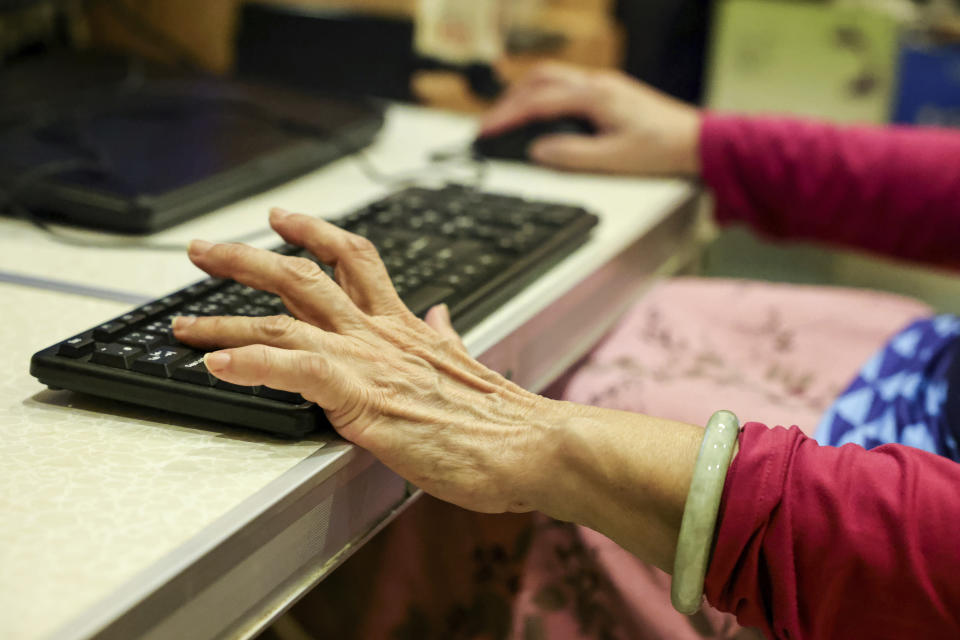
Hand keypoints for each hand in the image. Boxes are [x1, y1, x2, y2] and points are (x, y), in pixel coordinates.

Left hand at [173, 209, 559, 513]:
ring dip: (226, 318)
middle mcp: (382, 334)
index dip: (315, 232)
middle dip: (248, 258)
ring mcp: (370, 361)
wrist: (530, 445)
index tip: (285, 219)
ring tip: (184, 324)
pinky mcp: (364, 397)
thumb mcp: (468, 363)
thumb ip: (446, 337)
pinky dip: (250, 363)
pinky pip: (296, 369)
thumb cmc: (502, 420)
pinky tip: (216, 366)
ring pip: (287, 319)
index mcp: (405, 326)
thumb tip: (442, 315)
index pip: (355, 259)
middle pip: (306, 275)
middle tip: (206, 251)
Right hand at [480, 62, 701, 175]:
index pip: (539, 102)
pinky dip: (542, 97)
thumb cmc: (663, 148)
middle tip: (489, 125)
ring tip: (506, 119)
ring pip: (551, 78)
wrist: (698, 141)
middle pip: (539, 80)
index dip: (508, 117)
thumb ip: (572, 154)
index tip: (486, 132)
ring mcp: (603, 85)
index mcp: (595, 96)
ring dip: (523, 95)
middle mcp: (597, 83)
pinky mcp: (608, 93)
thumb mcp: (614, 160)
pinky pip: (565, 86)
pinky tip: (537, 115)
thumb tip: (537, 151)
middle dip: (509, 101)